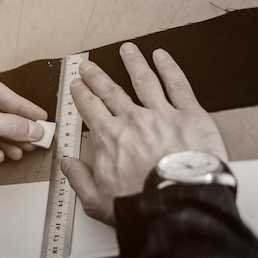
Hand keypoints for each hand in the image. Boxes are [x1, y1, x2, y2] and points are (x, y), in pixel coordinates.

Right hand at [60, 42, 226, 225]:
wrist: (178, 206)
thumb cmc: (142, 205)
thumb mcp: (97, 200)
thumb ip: (79, 179)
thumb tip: (67, 164)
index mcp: (110, 138)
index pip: (90, 109)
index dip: (81, 94)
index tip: (77, 86)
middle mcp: (133, 121)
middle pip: (110, 91)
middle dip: (97, 76)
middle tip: (89, 66)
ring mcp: (161, 115)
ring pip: (143, 80)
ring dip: (133, 63)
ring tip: (127, 50)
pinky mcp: (189, 116)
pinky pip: (177, 85)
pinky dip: (169, 68)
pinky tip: (162, 57)